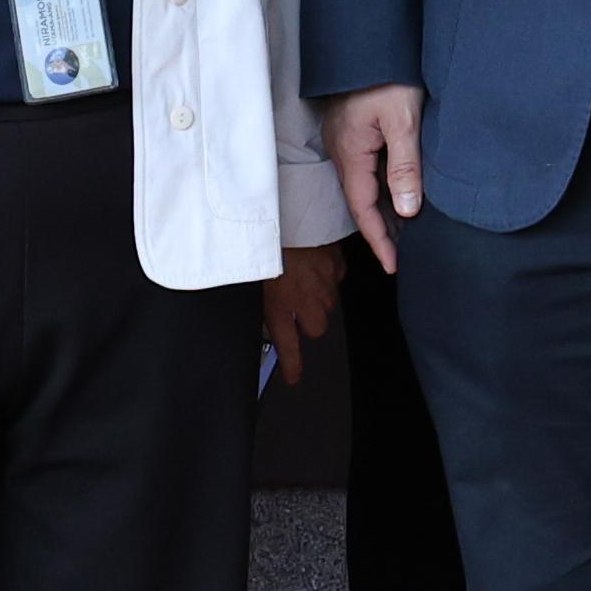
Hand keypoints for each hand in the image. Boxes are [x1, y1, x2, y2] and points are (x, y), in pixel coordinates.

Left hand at [261, 242, 342, 375]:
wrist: (285, 213)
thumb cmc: (265, 243)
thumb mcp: (253, 278)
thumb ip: (262, 300)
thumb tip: (262, 314)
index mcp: (280, 305)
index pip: (288, 347)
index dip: (292, 366)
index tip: (293, 377)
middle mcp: (306, 299)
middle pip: (316, 328)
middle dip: (308, 323)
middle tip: (295, 309)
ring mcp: (325, 283)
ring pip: (328, 304)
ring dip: (317, 299)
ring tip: (301, 279)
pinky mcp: (337, 264)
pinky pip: (336, 278)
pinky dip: (327, 276)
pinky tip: (315, 264)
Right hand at [326, 85, 427, 271]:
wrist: (369, 39)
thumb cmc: (386, 76)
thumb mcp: (403, 121)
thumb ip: (405, 166)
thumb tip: (408, 211)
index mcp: (351, 154)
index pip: (364, 210)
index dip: (379, 240)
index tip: (393, 265)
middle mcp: (343, 151)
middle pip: (362, 202)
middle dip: (381, 231)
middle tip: (401, 256)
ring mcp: (346, 140)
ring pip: (364, 186)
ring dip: (383, 209)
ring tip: (404, 232)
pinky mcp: (353, 129)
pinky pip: (366, 168)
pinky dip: (382, 187)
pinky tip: (398, 192)